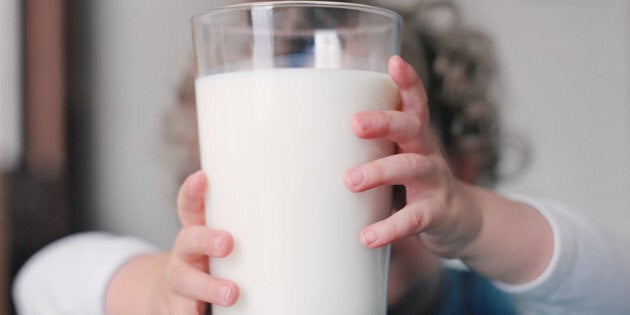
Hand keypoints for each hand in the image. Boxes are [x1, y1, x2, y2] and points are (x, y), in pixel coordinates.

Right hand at [106, 171, 238, 314]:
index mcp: (194, 237)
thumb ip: (227, 227)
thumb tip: (287, 193)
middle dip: (207, 240)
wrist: (166, 300)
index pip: (190, 208)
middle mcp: (183, 258)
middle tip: (228, 243)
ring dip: (208, 288)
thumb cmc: (200, 267)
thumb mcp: (210, 246)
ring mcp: (177, 288)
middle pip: (189, 244)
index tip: (202, 178)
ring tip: (232, 293)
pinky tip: (202, 313)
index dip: (193, 193)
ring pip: (187, 285)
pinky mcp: (174, 313)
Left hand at [344, 55, 480, 256]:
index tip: (394, 61)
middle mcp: (427, 152)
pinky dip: (389, 227)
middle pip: (412, 127)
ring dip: (380, 172)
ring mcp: (435, 182)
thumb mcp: (398, 159)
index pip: (415, 103)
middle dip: (385, 122)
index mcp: (416, 137)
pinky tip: (367, 236)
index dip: (408, 82)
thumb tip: (307, 147)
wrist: (460, 221)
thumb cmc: (415, 185)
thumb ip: (369, 150)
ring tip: (350, 181)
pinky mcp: (436, 213)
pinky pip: (413, 218)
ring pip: (411, 167)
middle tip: (355, 123)